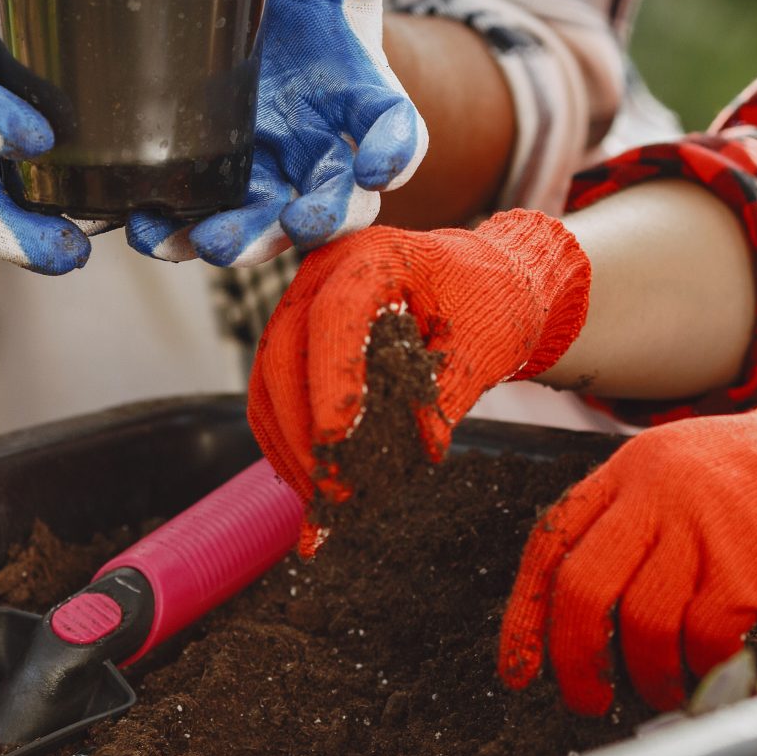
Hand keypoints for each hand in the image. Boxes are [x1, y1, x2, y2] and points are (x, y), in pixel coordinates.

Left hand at [125, 0, 425, 266]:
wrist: (250, 17)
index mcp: (365, 101)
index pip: (398, 133)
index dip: (396, 152)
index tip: (381, 166)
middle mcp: (322, 152)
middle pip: (337, 202)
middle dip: (320, 218)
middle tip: (300, 224)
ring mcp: (268, 177)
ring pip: (268, 225)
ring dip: (245, 241)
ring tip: (210, 242)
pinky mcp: (215, 188)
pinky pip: (197, 222)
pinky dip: (174, 235)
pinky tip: (148, 230)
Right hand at [248, 210, 590, 503]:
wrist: (485, 279)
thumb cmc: (489, 302)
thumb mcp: (481, 345)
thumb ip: (447, 395)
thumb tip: (419, 455)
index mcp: (375, 256)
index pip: (334, 317)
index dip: (329, 384)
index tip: (338, 446)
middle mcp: (325, 271)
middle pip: (283, 350)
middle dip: (302, 431)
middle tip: (334, 491)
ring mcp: (303, 301)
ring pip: (267, 377)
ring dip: (287, 444)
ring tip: (321, 499)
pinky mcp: (299, 334)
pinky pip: (273, 388)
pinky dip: (287, 438)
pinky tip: (312, 480)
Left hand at [499, 358, 756, 714]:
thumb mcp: (681, 472)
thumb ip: (630, 522)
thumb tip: (576, 615)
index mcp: (630, 470)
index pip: (552, 543)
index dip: (526, 614)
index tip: (520, 667)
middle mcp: (659, 491)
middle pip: (584, 587)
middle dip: (575, 658)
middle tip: (587, 697)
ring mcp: (705, 525)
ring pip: (642, 623)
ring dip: (647, 675)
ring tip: (662, 689)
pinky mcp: (751, 563)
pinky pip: (703, 638)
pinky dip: (699, 669)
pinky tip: (707, 673)